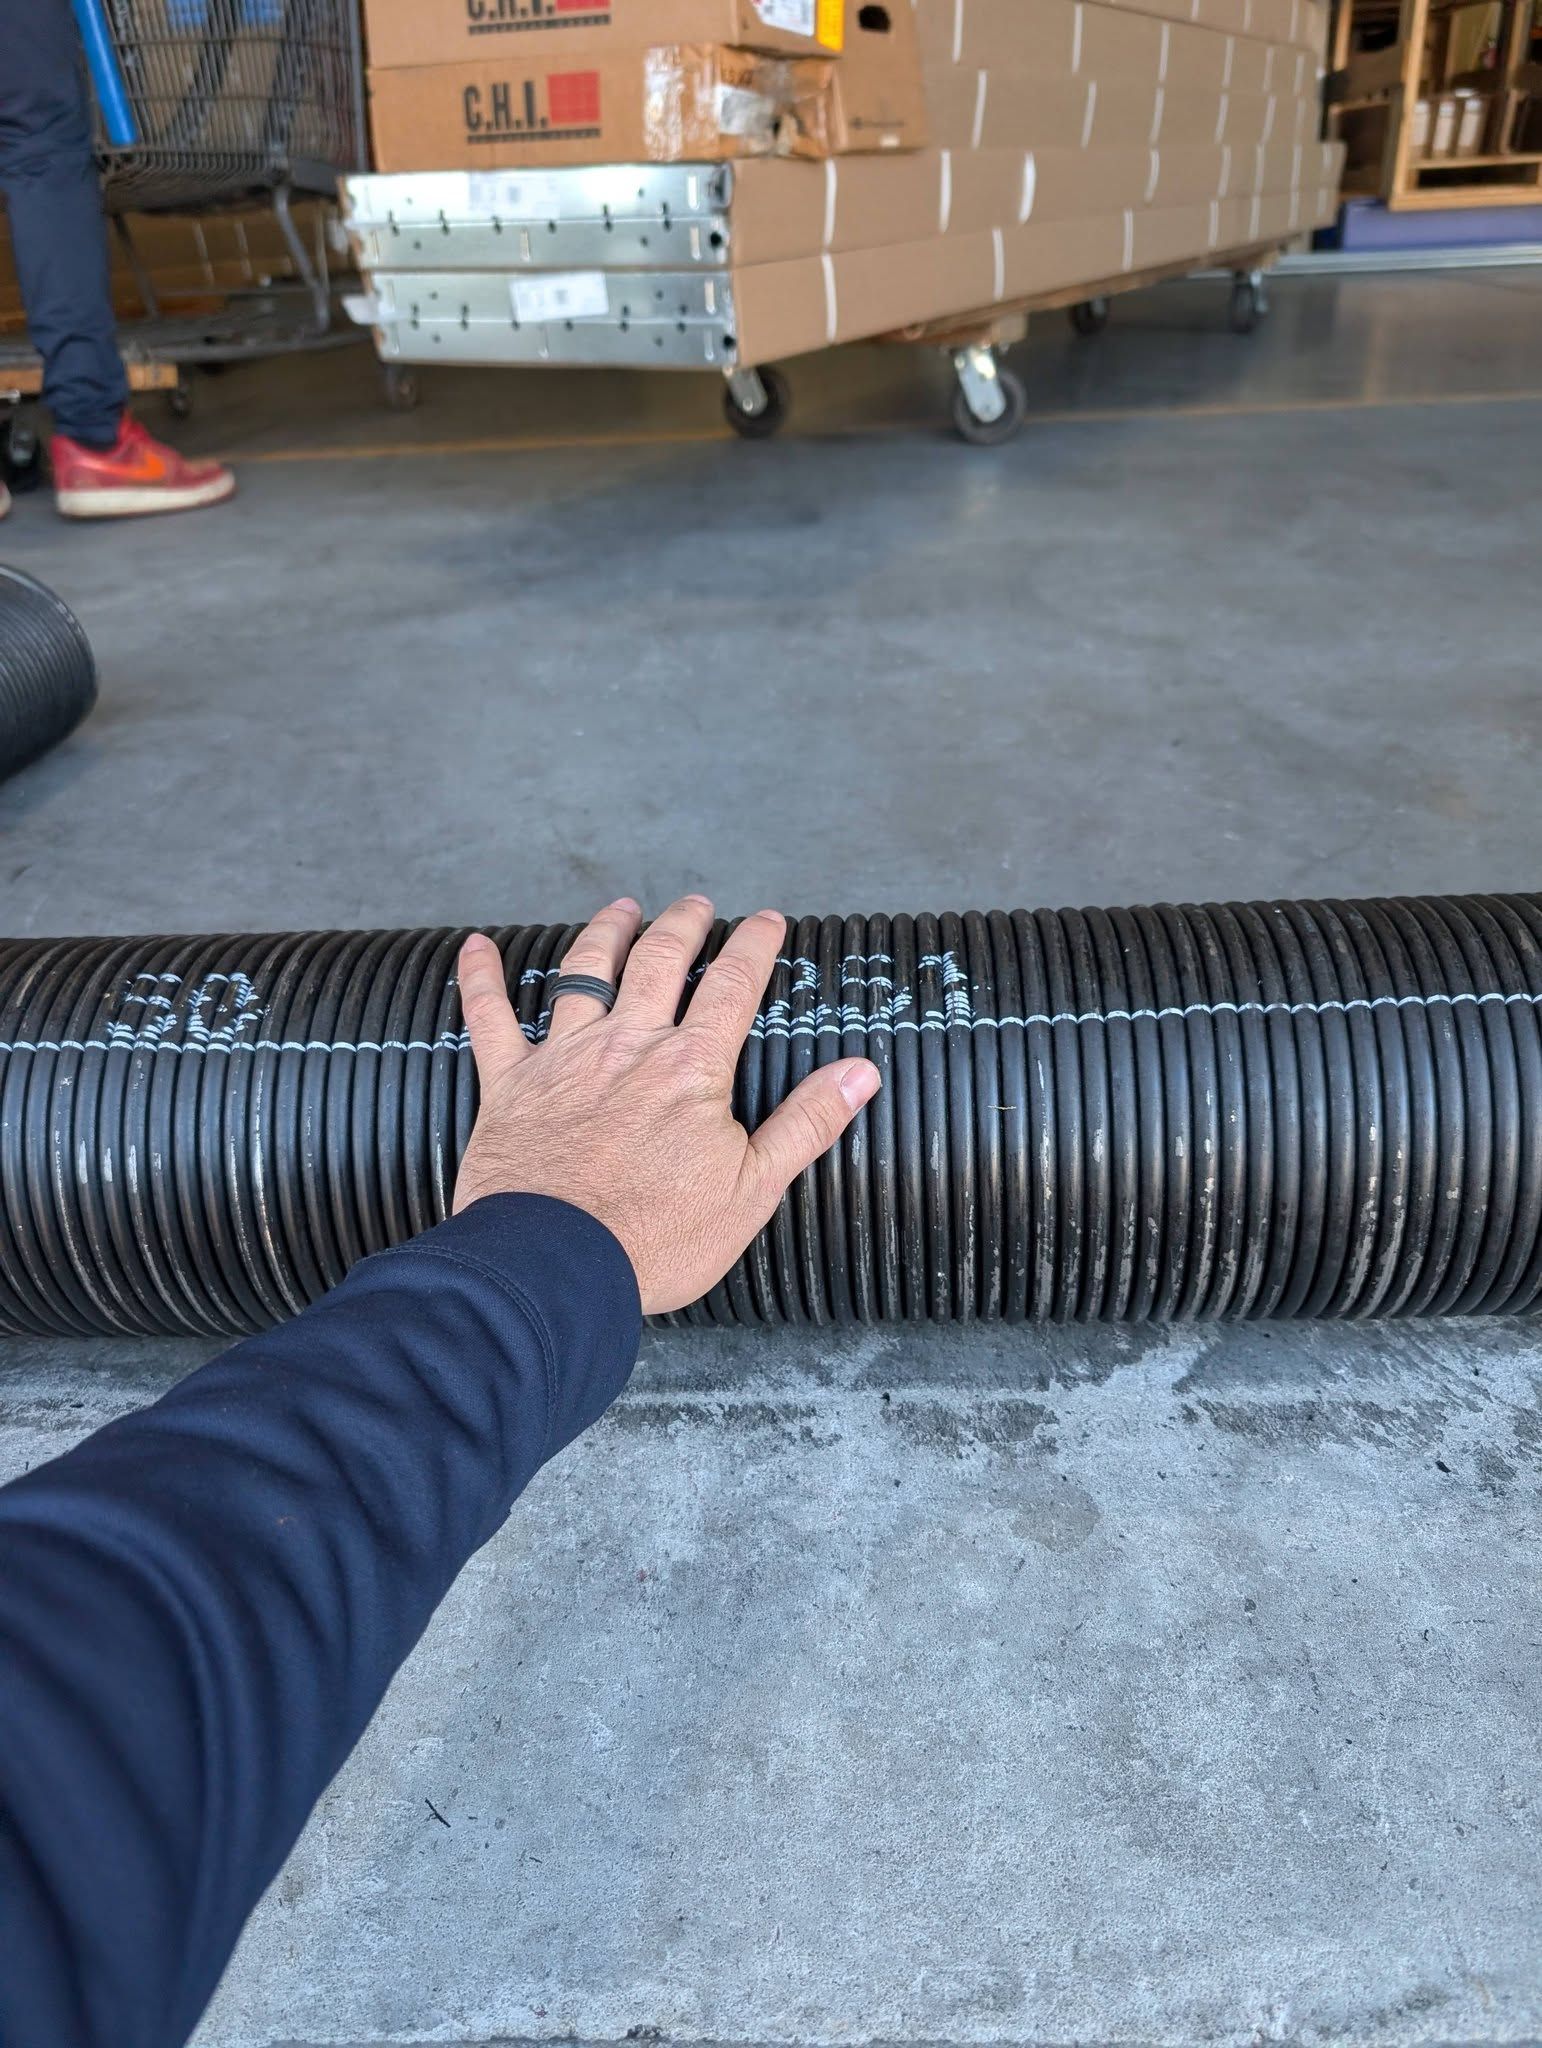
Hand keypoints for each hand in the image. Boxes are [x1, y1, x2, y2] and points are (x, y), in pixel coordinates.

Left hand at [452, 896, 881, 1314]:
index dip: (753, 945)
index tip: (767, 920)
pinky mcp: (509, 1085)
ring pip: (584, 973)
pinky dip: (481, 978)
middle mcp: (628, 1046)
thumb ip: (806, 1123)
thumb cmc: (656, 1238)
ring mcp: (564, 1059)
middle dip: (682, 925)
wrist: (555, 1266)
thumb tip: (861, 1072)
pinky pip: (489, 1018)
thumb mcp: (753, 1189)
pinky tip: (476, 948)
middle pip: (658, 962)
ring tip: (620, 910)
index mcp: (691, 1068)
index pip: (732, 985)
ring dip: (604, 934)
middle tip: (696, 904)